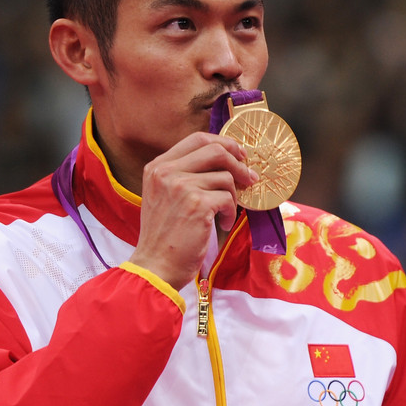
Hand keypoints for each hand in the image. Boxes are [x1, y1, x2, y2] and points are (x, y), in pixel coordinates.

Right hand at [129, 132, 257, 290]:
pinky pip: (228, 198)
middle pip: (215, 150)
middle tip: (249, 178)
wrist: (156, 266)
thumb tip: (224, 161)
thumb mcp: (164, 196)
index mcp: (157, 167)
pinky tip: (221, 224)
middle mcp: (167, 172)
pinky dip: (229, 213)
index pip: (197, 139)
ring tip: (224, 215)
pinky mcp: (197, 204)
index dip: (223, 143)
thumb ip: (184, 176)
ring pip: (225, 177)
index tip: (238, 155)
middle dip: (238, 163)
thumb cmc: (164, 236)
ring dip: (232, 197)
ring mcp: (181, 186)